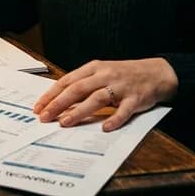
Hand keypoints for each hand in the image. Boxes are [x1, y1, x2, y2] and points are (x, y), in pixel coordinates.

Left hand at [33, 58, 178, 131]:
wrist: (156, 73)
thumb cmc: (123, 75)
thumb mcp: (101, 73)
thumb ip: (83, 84)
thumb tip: (59, 101)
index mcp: (94, 68)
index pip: (67, 81)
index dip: (51, 94)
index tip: (38, 107)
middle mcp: (105, 75)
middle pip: (78, 89)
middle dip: (59, 103)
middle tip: (45, 117)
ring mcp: (121, 87)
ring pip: (97, 98)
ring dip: (80, 111)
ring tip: (65, 122)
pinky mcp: (135, 99)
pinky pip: (124, 110)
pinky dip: (114, 119)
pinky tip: (105, 128)